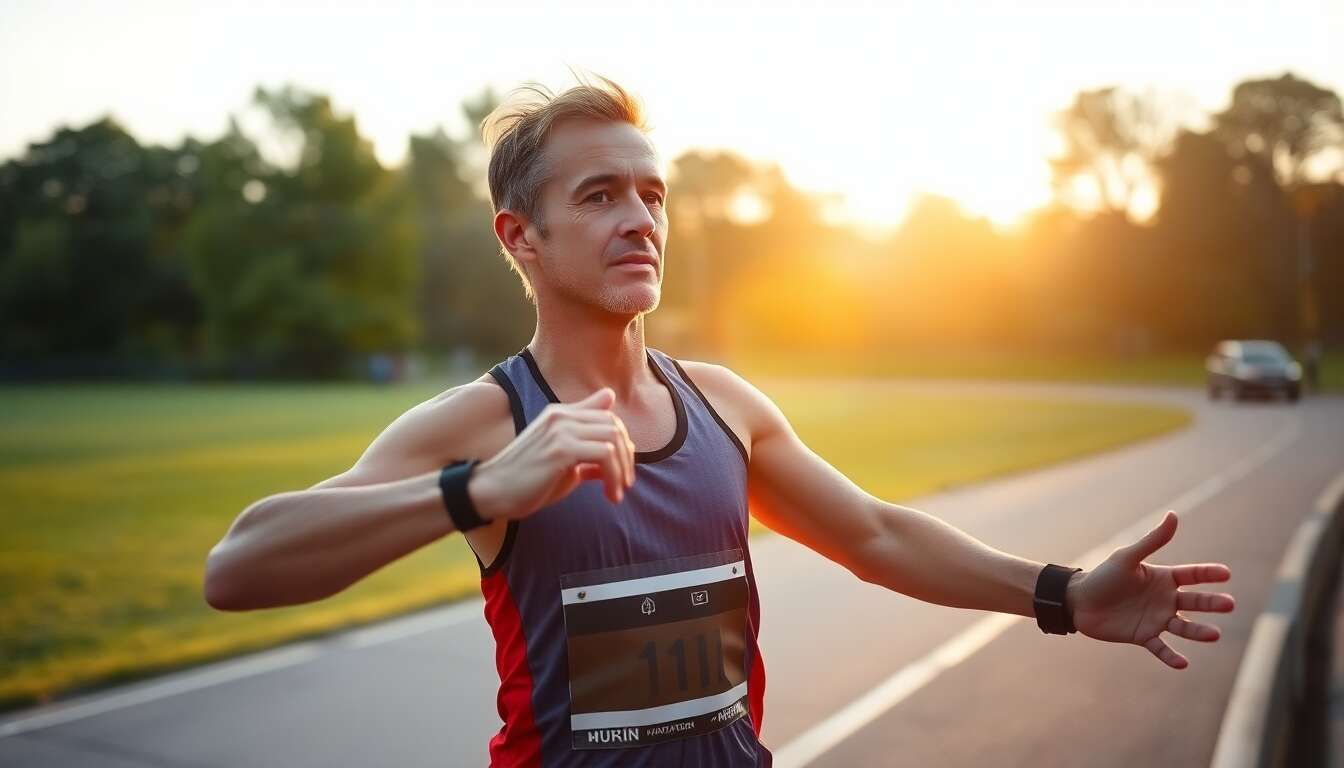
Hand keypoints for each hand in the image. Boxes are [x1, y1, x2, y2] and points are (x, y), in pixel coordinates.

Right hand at [468, 387, 636, 520]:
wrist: (494, 491)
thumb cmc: (529, 481)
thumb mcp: (566, 463)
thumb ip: (589, 451)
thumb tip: (619, 450)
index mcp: (561, 414)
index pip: (607, 416)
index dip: (623, 443)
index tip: (623, 471)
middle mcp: (561, 415)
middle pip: (614, 424)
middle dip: (627, 456)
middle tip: (625, 483)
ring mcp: (560, 430)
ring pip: (613, 438)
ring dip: (622, 469)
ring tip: (618, 491)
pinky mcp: (560, 449)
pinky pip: (605, 454)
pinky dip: (614, 476)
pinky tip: (609, 495)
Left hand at [1066, 511, 1234, 668]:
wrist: (1078, 602)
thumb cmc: (1103, 577)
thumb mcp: (1128, 558)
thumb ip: (1152, 540)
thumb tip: (1173, 515)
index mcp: (1163, 578)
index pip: (1192, 575)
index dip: (1208, 574)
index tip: (1226, 573)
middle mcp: (1165, 599)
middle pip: (1195, 601)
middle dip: (1212, 603)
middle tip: (1229, 604)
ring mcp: (1156, 619)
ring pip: (1183, 627)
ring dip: (1198, 631)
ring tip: (1214, 634)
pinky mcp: (1144, 637)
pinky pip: (1161, 648)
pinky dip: (1171, 657)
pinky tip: (1183, 663)